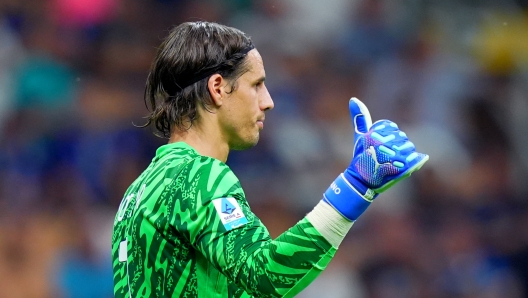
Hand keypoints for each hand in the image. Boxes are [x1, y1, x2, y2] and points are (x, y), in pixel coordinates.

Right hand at [323, 98, 428, 220]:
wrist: (360, 182)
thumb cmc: (360, 158)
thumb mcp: (360, 137)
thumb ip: (359, 118)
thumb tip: (354, 99)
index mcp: (372, 136)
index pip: (393, 128)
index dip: (392, 135)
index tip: (385, 144)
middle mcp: (379, 145)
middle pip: (402, 138)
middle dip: (401, 145)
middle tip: (392, 155)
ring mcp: (388, 158)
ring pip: (408, 148)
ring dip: (406, 154)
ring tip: (398, 160)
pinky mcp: (396, 170)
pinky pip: (412, 161)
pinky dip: (412, 162)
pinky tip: (405, 164)